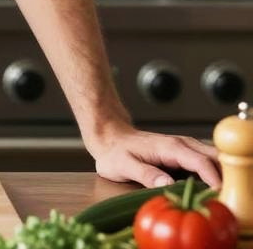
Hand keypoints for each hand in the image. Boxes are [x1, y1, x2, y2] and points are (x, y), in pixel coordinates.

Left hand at [86, 122, 220, 188]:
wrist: (109, 134)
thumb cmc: (114, 150)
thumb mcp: (124, 165)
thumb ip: (146, 174)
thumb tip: (168, 185)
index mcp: (170, 147)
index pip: (202, 163)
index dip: (214, 181)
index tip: (220, 198)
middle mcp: (183, 145)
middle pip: (215, 159)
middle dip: (225, 178)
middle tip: (223, 200)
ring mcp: (186, 148)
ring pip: (214, 159)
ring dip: (222, 176)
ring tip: (218, 197)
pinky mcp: (185, 154)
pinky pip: (208, 163)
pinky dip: (215, 175)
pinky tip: (210, 191)